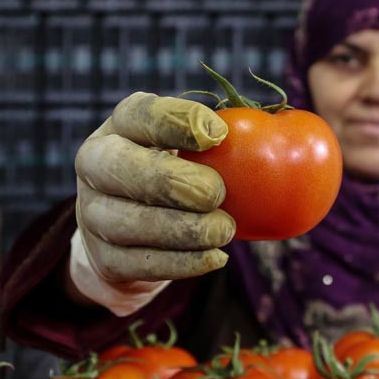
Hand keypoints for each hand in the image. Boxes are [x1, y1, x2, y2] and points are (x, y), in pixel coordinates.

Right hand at [70, 92, 235, 313]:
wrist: (130, 228)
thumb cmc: (178, 171)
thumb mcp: (190, 146)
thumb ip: (221, 138)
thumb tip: (284, 130)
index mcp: (121, 126)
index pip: (140, 114)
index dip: (177, 121)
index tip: (219, 133)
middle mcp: (97, 164)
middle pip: (122, 168)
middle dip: (171, 180)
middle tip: (216, 193)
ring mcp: (93, 213)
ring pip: (128, 223)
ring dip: (181, 229)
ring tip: (224, 230)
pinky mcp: (104, 258)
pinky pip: (141, 264)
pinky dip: (182, 263)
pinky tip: (215, 257)